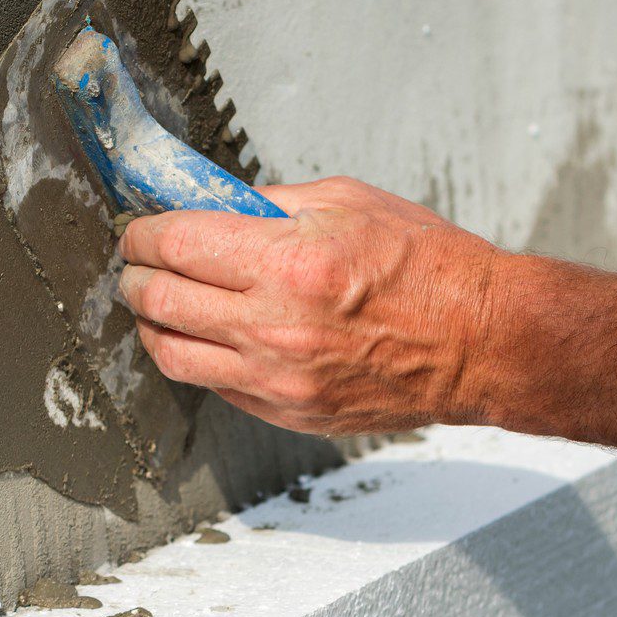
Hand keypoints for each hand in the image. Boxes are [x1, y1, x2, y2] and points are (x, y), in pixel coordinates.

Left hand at [117, 176, 510, 435]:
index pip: (177, 245)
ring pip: (173, 356)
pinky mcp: (290, 413)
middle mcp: (275, 328)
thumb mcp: (348, 203)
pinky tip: (207, 335)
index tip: (140, 229)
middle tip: (136, 263)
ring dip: (152, 324)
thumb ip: (271, 203)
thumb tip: (214, 204)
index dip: (143, 234)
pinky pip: (216, 386)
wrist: (481, 343)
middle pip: (160, 302)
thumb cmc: (428, 268)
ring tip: (157, 303)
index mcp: (288, 265)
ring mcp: (279, 380)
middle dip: (134, 276)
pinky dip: (198, 357)